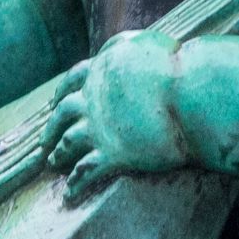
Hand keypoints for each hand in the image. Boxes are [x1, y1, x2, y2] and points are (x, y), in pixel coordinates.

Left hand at [39, 30, 184, 202]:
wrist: (192, 95)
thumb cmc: (177, 67)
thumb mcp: (143, 44)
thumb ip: (120, 47)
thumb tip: (106, 51)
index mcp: (101, 71)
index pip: (73, 80)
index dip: (61, 92)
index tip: (54, 103)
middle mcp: (93, 99)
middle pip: (62, 115)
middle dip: (51, 129)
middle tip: (45, 143)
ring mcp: (100, 128)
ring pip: (68, 143)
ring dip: (59, 155)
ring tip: (54, 164)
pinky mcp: (114, 153)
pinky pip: (86, 171)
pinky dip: (76, 184)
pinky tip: (70, 194)